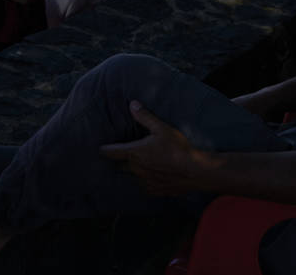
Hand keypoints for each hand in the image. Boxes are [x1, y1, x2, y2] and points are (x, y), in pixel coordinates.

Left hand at [100, 101, 219, 195]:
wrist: (195, 171)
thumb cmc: (178, 148)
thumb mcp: (161, 128)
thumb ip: (144, 117)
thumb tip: (132, 104)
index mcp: (135, 153)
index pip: (111, 152)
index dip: (105, 150)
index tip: (100, 149)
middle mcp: (137, 169)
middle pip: (121, 166)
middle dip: (120, 161)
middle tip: (121, 156)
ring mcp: (145, 182)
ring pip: (133, 177)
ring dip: (134, 171)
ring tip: (138, 165)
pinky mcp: (155, 190)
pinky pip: (145, 186)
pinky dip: (145, 181)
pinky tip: (151, 176)